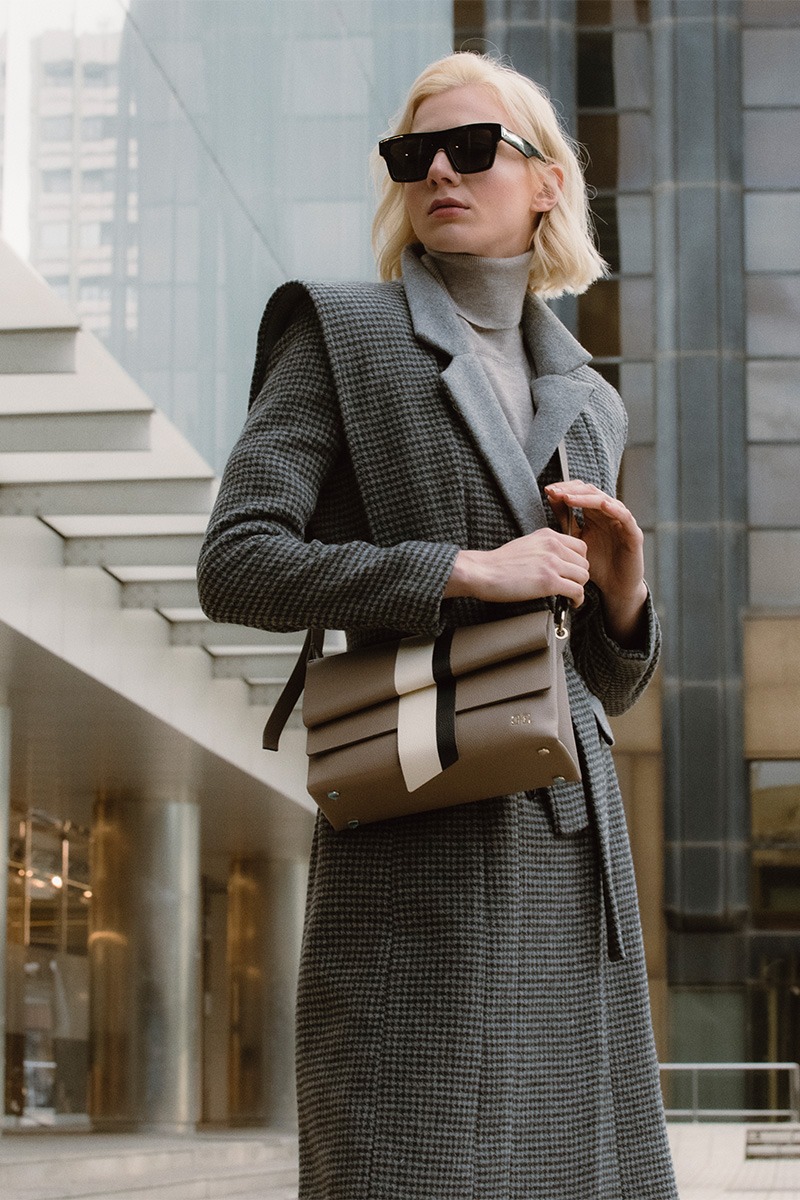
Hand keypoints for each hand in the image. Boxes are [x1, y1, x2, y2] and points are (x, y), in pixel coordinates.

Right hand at [444, 526, 589, 605]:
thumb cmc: (499, 563)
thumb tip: (558, 561)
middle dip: (578, 576)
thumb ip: (545, 548)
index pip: (580, 546)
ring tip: (570, 595)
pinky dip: (577, 600)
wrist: (483, 571)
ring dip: (578, 588)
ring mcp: (552, 563)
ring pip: (583, 576)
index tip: (572, 571)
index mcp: (548, 535)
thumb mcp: (526, 544)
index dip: (578, 562)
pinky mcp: (549, 581)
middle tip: (570, 585)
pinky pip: (577, 591)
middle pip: (584, 562)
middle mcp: (553, 546)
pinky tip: (571, 603)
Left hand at [545, 480, 647, 643]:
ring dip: (587, 498)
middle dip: (572, 491)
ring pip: (606, 501)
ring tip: (569, 498)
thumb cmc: (596, 564)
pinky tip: (602, 505)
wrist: (614, 587)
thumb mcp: (575, 539)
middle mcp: (609, 513)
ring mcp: (622, 522)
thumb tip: (551, 497)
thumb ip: (566, 519)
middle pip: (591, 492)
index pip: (580, 492)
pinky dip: (614, 509)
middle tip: (555, 491)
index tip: (548, 490)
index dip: (565, 489)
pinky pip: (625, 517)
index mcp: (594, 513)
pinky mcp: (633, 533)